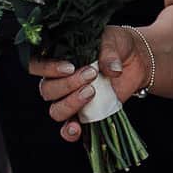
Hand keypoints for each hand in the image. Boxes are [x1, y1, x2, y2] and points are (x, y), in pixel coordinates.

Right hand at [30, 24, 148, 144]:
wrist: (135, 60)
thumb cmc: (117, 46)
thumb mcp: (113, 41)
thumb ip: (108, 53)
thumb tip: (112, 70)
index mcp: (58, 59)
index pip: (36, 66)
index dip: (47, 69)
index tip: (69, 67)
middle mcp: (59, 81)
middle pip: (48, 90)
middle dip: (68, 85)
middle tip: (91, 74)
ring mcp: (70, 100)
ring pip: (56, 110)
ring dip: (71, 104)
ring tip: (92, 92)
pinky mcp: (84, 115)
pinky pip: (69, 129)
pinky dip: (70, 131)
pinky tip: (78, 129)